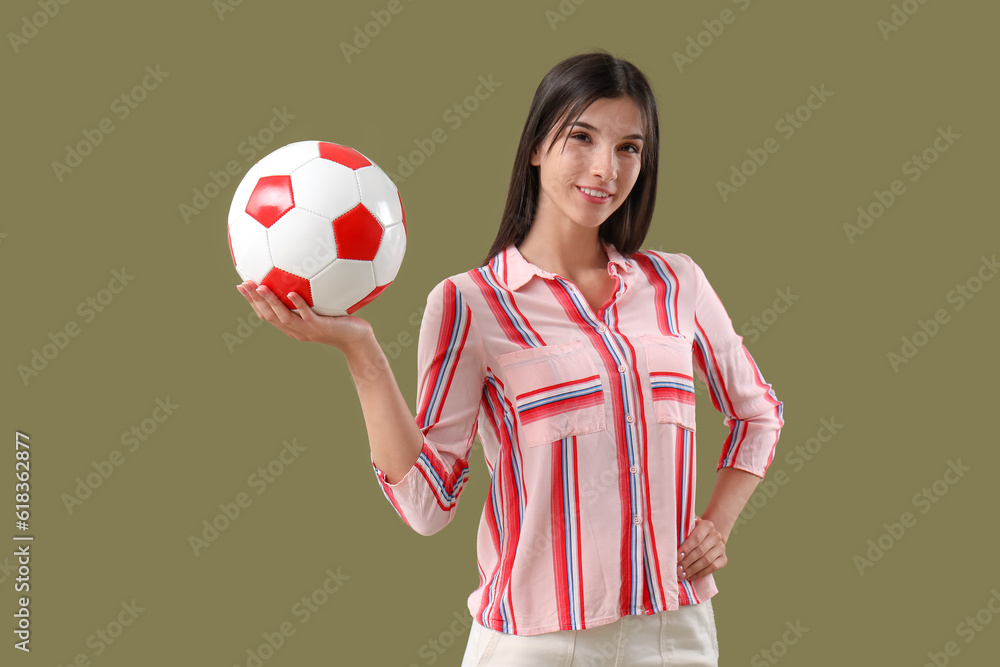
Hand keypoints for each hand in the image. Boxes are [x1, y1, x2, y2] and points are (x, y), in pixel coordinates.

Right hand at [236, 279, 373, 351]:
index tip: (242, 286)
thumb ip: (309, 298)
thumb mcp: (321, 310)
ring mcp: (307, 330)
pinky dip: (298, 304)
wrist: (356, 340)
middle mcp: (295, 330)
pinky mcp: (320, 328)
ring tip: (261, 287)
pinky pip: (307, 316)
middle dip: (255, 300)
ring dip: (271, 302)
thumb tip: (304, 274)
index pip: (266, 314)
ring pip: (283, 317)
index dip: (252, 301)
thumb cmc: (340, 323)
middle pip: (269, 316)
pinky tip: (291, 292)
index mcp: (291, 326)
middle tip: (244, 284)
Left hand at [677, 516, 726, 581]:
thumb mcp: (689, 527)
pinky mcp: (724, 559)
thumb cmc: (693, 532)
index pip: (696, 538)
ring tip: (681, 575)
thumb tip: (667, 533)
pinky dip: (700, 573)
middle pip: (700, 551)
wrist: (709, 537)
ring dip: (692, 570)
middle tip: (677, 570)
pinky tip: (690, 576)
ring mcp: (721, 548)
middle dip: (687, 562)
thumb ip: (682, 529)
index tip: (676, 558)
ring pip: (706, 561)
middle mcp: (716, 536)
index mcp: (707, 525)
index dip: (686, 549)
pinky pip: (713, 568)